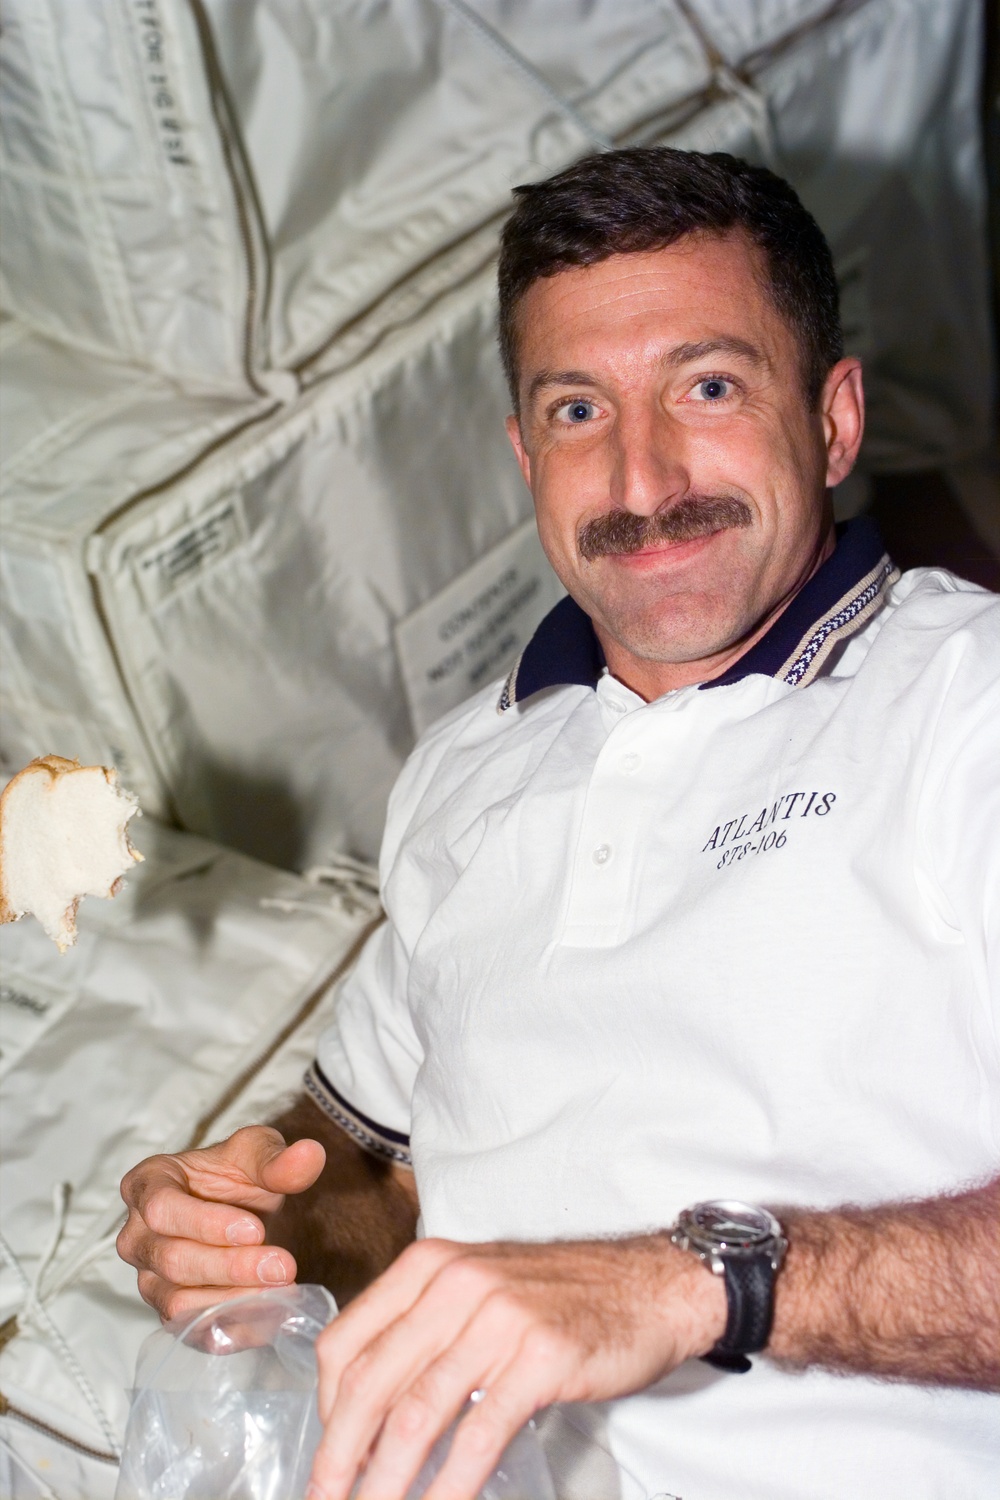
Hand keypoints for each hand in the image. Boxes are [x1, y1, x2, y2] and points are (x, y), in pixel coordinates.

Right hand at [117, 1125, 325, 1320]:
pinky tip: (271, 1314)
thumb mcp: (257, 1152)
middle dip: (230, 1266)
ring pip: (177, 1301)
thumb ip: (276, 1157)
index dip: (206, 1223)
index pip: (162, 1208)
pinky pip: (192, 1331)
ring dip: (233, 1299)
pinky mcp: (169, 1314)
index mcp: (146, 1185)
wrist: (243, 1210)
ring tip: (281, 1289)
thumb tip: (309, 1154)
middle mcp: (137, 1236)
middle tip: (282, 1266)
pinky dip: (233, 1327)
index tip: (256, 1230)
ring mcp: (149, 1279)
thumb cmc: (237, 1175)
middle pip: (172, 1259)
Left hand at [306, 1233, 725, 1499]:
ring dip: (385, 1481)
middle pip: (370, 1384)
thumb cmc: (558, 1296)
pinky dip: (450, 1485)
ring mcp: (498, 1317)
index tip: (328, 1455)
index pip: (345, 1342)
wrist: (648, 1286)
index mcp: (428, 1266)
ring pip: (416, 1413)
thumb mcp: (476, 1290)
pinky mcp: (540, 1355)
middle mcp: (454, 1283)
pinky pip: (479, 1433)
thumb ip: (423, 1331)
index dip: (324, 1409)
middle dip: (340, 1458)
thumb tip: (366, 1409)